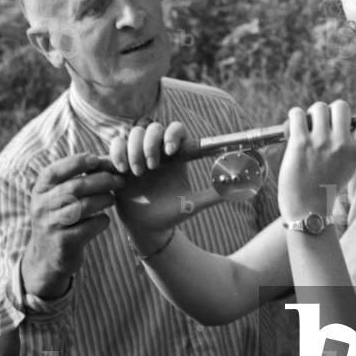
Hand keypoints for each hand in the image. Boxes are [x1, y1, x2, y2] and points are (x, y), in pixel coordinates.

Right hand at [22, 153, 124, 298]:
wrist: (48, 257)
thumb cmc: (61, 218)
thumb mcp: (59, 198)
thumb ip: (76, 179)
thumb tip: (106, 159)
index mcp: (39, 191)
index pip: (55, 171)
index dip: (76, 162)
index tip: (97, 159)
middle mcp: (40, 207)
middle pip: (74, 188)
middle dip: (101, 181)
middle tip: (119, 180)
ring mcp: (50, 226)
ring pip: (82, 207)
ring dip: (104, 199)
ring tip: (113, 198)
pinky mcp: (62, 243)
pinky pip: (88, 227)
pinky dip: (101, 221)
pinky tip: (104, 220)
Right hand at [108, 121, 222, 250]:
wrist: (148, 229)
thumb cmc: (172, 215)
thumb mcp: (193, 204)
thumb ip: (215, 194)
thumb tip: (238, 187)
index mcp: (176, 156)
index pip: (177, 129)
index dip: (174, 134)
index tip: (172, 151)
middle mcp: (157, 151)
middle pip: (153, 126)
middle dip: (151, 143)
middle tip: (152, 167)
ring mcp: (137, 154)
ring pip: (134, 132)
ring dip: (134, 149)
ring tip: (137, 173)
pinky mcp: (120, 161)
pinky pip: (116, 143)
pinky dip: (118, 153)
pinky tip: (123, 172)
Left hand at [278, 100, 355, 221]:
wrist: (307, 210)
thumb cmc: (326, 186)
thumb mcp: (348, 165)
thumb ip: (349, 143)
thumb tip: (339, 118)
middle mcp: (341, 143)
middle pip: (341, 105)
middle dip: (331, 111)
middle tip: (323, 125)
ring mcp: (321, 142)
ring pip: (318, 107)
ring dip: (311, 115)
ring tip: (307, 129)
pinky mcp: (300, 143)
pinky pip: (297, 114)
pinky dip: (295, 117)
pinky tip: (294, 130)